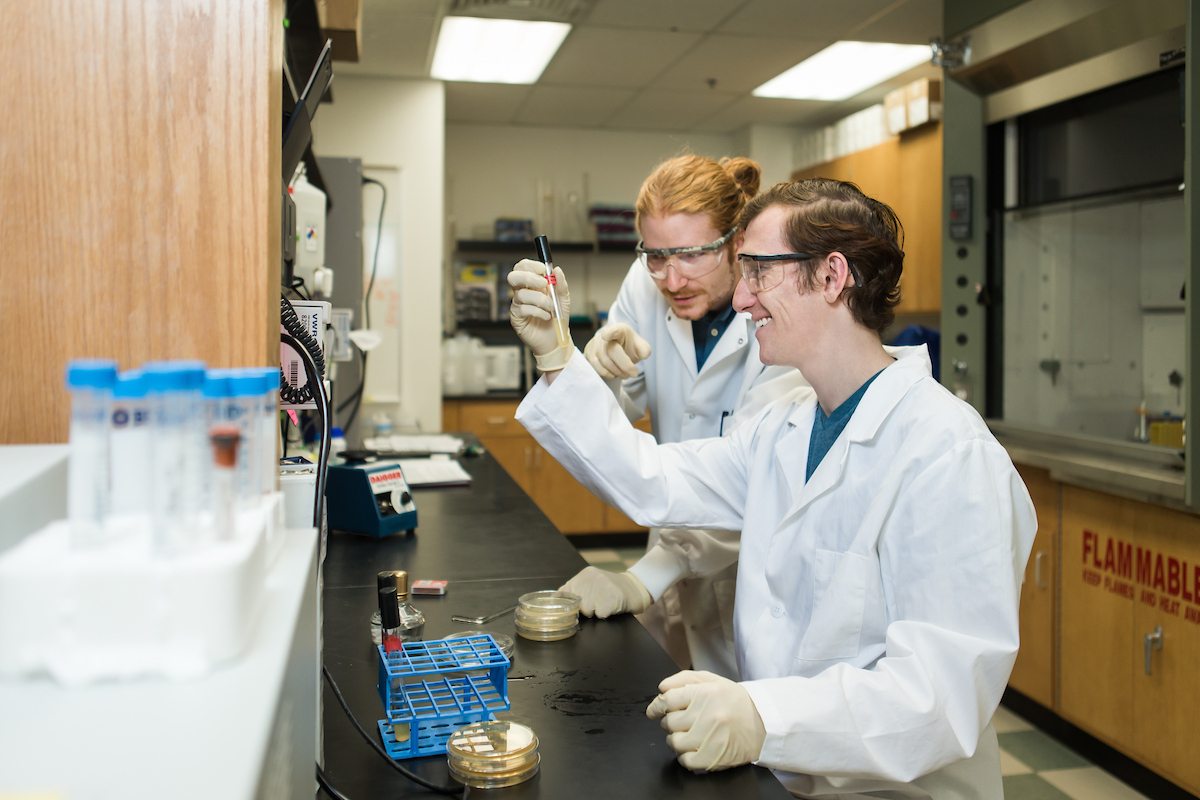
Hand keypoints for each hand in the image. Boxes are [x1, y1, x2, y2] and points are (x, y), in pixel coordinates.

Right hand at [508, 258, 572, 370]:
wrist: (556, 340)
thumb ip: (561, 284)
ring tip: (551, 308)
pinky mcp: (516, 318)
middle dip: (529, 277)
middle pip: (513, 276)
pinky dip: (538, 311)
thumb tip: (557, 269)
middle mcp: (522, 292)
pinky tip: (546, 316)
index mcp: (532, 285)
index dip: (530, 265)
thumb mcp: (563, 299)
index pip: (522, 268)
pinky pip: (523, 309)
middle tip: (543, 283)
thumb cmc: (557, 318)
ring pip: (521, 294)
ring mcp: (517, 305)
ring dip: (540, 299)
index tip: (543, 269)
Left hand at [560, 566, 651, 617]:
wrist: (636, 588)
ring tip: (604, 605)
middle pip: (577, 604)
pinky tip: (612, 607)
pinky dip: (606, 614)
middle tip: (597, 605)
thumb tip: (555, 600)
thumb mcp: (591, 584)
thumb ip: (574, 589)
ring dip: (595, 612)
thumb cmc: (610, 590)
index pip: (565, 593)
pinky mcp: (613, 596)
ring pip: (587, 610)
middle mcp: (592, 577)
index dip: (570, 605)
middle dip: (586, 609)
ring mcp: (603, 585)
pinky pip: (600, 614)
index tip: (574, 609)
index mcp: (584, 574)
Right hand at [584, 322, 651, 378]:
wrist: (616, 349)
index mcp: (618, 330)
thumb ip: (644, 349)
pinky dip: (608, 374)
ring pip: (604, 362)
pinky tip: (615, 374)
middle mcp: (603, 336)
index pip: (613, 330)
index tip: (606, 336)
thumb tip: (644, 354)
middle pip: (612, 352)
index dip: (610, 333)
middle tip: (634, 373)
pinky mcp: (589, 356)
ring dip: (617, 372)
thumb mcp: (639, 346)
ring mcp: (595, 346)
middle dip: (625, 366)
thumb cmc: (628, 346)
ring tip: (626, 374)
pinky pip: (597, 368)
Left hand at [646, 670, 765, 771]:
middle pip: (669, 722)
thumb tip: (661, 689)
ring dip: (676, 739)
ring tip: (688, 734)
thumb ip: (683, 679)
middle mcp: (708, 715)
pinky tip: (693, 748)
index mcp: (705, 693)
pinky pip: (685, 761)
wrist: (763, 723)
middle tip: (681, 721)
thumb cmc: (735, 701)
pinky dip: (684, 756)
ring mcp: (710, 738)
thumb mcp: (711, 680)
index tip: (654, 710)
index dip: (657, 706)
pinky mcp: (713, 758)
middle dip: (670, 722)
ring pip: (674, 742)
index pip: (667, 700)